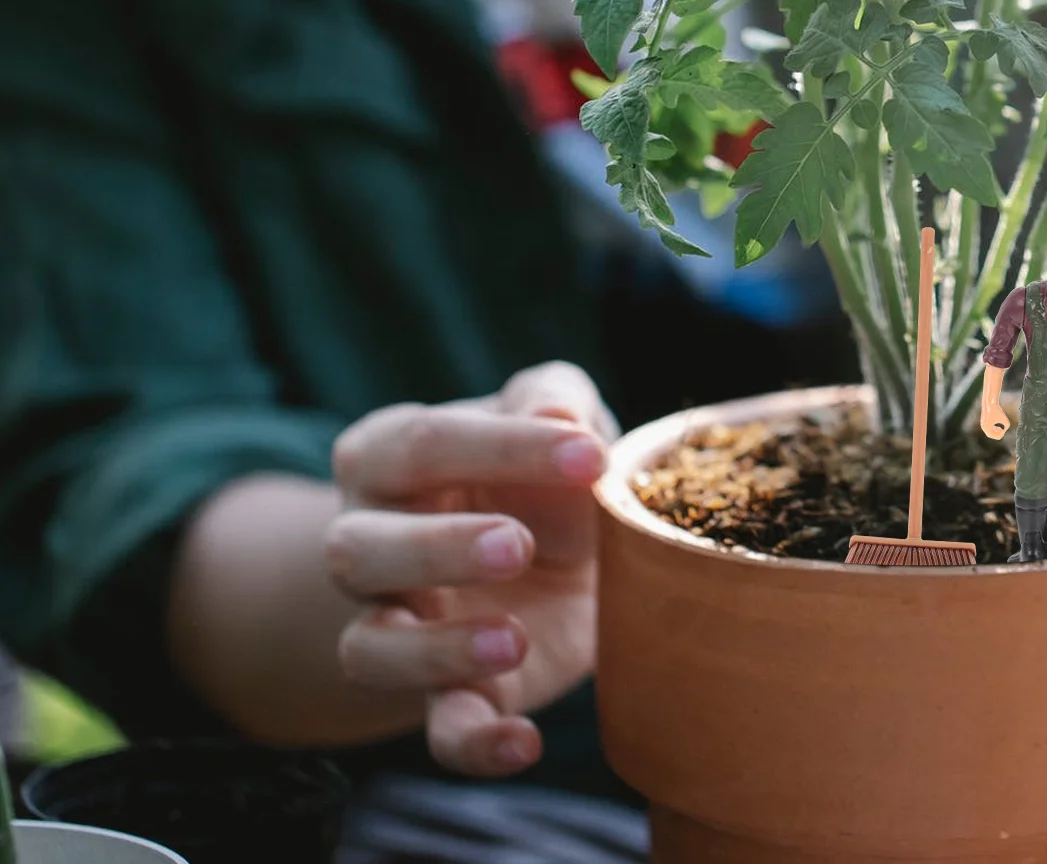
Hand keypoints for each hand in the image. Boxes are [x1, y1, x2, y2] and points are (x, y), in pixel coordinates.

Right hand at [323, 362, 619, 777]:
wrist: (568, 551)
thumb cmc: (545, 465)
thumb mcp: (558, 412)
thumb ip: (555, 397)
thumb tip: (558, 415)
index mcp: (390, 453)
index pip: (424, 443)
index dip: (504, 447)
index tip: (589, 455)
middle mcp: (369, 539)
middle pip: (361, 549)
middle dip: (437, 548)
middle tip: (518, 544)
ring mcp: (396, 623)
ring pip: (371, 650)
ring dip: (438, 651)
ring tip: (515, 638)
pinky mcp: (444, 692)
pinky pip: (435, 730)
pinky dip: (472, 744)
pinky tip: (524, 740)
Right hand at [980, 403, 1009, 439]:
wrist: (990, 403)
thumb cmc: (998, 411)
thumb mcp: (1005, 420)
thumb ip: (1007, 426)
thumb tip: (1004, 429)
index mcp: (987, 428)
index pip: (996, 437)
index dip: (1002, 434)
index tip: (1004, 428)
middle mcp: (983, 427)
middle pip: (992, 436)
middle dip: (998, 434)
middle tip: (1003, 430)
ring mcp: (982, 425)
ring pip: (989, 433)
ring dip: (996, 432)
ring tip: (1001, 429)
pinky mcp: (983, 422)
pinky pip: (988, 430)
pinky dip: (993, 430)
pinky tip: (998, 427)